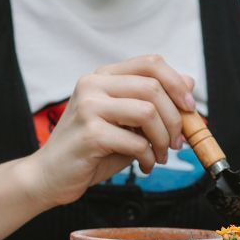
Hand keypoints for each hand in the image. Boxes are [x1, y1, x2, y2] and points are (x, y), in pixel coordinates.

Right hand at [19, 55, 195, 208]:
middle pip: (153, 88)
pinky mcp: (90, 133)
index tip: (190, 108)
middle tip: (177, 142)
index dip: (177, 83)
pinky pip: (136, 141)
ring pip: (148, 112)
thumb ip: (152, 103)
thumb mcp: (125, 122)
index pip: (150, 63)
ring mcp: (89, 107)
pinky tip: (143, 165)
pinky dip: (148, 157)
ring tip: (160, 155)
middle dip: (175, 119)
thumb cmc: (89, 150)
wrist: (49, 175)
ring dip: (164, 140)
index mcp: (102, 77)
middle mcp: (93, 85)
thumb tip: (189, 83)